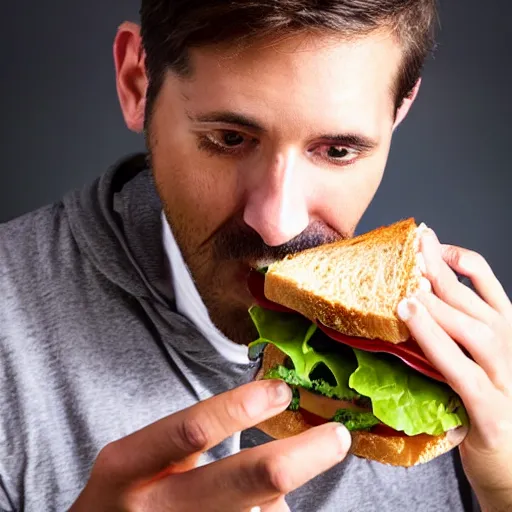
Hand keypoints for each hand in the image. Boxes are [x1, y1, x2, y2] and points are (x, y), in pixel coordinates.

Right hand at [69, 380, 350, 511]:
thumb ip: (190, 446)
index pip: (192, 428)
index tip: (282, 390)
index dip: (242, 406)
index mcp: (127, 467)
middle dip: (305, 454)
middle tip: (337, 436)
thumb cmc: (125, 498)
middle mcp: (153, 509)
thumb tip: (271, 444)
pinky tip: (255, 509)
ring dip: (279, 497)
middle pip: (249, 478)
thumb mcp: (139, 463)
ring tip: (266, 485)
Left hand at [397, 228, 511, 511]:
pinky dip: (438, 346)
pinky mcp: (490, 411)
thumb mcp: (472, 357)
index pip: (485, 282)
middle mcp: (508, 347)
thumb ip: (451, 329)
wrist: (511, 462)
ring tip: (409, 290)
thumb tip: (409, 296)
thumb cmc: (484, 403)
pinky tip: (415, 325)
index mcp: (503, 330)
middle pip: (473, 302)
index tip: (427, 240)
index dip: (457, 257)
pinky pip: (462, 373)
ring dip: (439, 308)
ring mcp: (504, 379)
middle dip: (440, 273)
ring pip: (473, 332)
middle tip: (412, 251)